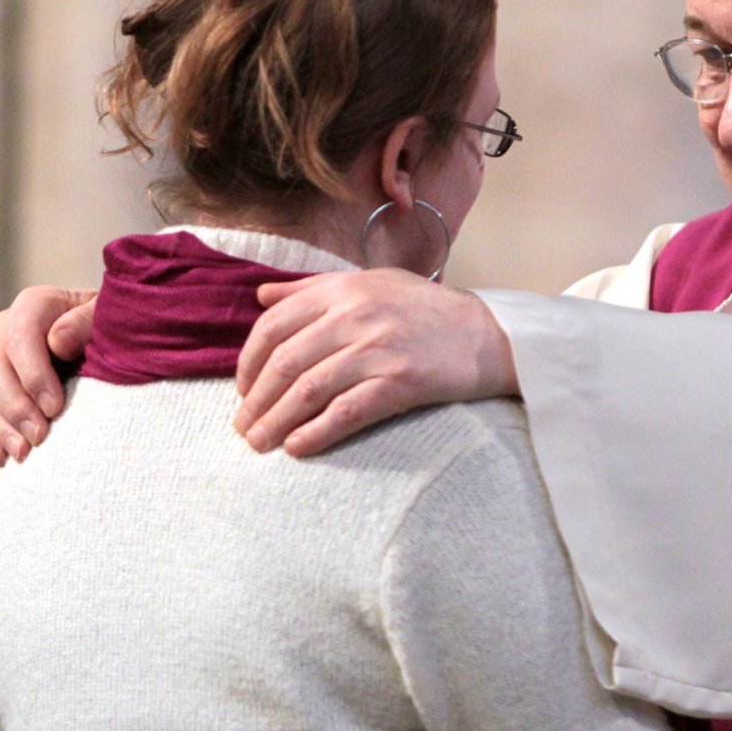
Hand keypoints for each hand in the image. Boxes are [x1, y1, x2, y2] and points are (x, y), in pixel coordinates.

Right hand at [0, 287, 96, 463]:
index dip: (33, 375)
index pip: (20, 338)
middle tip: (40, 436)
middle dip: (16, 407)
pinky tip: (0, 456)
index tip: (55, 407)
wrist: (109, 341)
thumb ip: (86, 322)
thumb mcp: (108, 316)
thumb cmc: (110, 326)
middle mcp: (5, 331)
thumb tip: (57, 341)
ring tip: (24, 452)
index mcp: (34, 306)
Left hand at [234, 268, 517, 456]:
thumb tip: (262, 296)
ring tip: (259, 443)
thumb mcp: (371, 282)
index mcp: (344, 290)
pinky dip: (314, 433)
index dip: (248, 362)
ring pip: (308, 390)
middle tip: (244, 427)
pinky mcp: (400, 383)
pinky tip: (298, 447)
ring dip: (276, 422)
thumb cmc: (426, 309)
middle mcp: (356, 315)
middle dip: (256, 401)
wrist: (488, 334)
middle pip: (285, 363)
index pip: (274, 326)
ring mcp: (378, 349)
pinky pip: (345, 412)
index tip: (243, 389)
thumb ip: (313, 288)